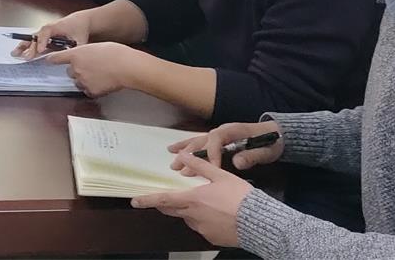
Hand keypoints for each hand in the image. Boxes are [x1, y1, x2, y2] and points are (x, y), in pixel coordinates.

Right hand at [19, 10, 91, 57]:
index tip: (40, 50)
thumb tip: (71, 58)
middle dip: (30, 47)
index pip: (46, 34)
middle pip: (35, 37)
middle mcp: (47, 29)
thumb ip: (75, 49)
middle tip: (26, 57)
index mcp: (55, 27)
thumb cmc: (78, 28)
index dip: (42, 42)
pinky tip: (19, 53)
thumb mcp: (80, 39)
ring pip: (31, 39)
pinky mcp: (44, 37)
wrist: (80, 21)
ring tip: (15, 53)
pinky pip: (33, 41)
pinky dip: (26, 46)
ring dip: (23, 46)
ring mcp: (44, 33)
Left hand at [39, 42, 147, 97]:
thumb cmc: (115, 53)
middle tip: (91, 67)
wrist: (126, 66)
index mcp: (76, 55)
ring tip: (99, 75)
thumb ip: (85, 53)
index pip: (57, 58)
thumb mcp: (96, 47)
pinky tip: (102, 82)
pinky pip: (88, 91)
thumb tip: (84, 58)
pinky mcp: (90, 91)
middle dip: (77, 70)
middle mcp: (76, 68)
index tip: (47, 60)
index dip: (52, 59)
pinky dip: (93, 88)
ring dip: (85, 79)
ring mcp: (82, 81)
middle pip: (70, 72)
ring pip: (78, 82)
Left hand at [130, 154, 253, 247]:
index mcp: (193, 200)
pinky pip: (202, 228)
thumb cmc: (240, 197)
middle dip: (166, 204)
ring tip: (208, 203)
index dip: (147, 200)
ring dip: (190, 210)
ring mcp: (202, 230)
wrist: (259, 222)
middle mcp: (194, 216)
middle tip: (166, 197)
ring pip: (189, 218)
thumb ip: (200, 166)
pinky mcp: (212, 238)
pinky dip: (205, 220)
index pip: (163, 200)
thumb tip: (184, 156)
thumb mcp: (221, 176)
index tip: (134, 201)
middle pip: (172, 210)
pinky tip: (218, 215)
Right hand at [169, 119, 283, 171]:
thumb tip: (238, 162)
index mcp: (233, 131)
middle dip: (190, 155)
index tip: (212, 168)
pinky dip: (186, 146)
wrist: (276, 134)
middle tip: (180, 169)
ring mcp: (218, 134)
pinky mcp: (218, 140)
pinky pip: (199, 142)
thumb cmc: (271, 143)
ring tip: (172, 162)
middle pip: (202, 141)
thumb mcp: (267, 151)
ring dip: (184, 151)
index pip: (217, 140)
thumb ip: (253, 156)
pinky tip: (174, 150)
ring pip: (197, 142)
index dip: (212, 153)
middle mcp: (222, 131)